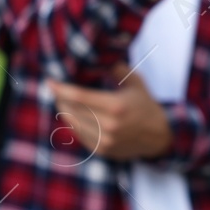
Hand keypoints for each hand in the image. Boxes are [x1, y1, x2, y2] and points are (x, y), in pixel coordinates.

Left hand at [48, 67, 173, 160]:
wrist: (158, 136)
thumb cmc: (145, 105)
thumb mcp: (135, 82)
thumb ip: (116, 68)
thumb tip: (97, 58)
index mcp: (116, 105)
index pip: (79, 97)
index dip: (61, 89)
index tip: (50, 81)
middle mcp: (108, 125)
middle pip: (71, 110)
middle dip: (61, 99)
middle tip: (57, 89)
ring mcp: (104, 141)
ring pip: (72, 124)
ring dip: (65, 111)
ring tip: (64, 101)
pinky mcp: (102, 150)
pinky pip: (79, 135)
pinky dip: (74, 123)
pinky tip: (75, 115)